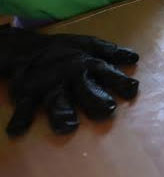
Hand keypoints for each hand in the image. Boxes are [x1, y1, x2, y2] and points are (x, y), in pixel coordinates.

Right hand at [0, 27, 139, 136]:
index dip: (121, 82)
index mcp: (89, 66)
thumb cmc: (65, 51)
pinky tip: (17, 131)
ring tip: (68, 126)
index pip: (109, 74)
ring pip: (58, 101)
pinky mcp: (28, 94)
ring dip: (63, 113)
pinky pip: (23, 108)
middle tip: (108, 109)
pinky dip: (20, 119)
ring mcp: (50, 86)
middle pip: (87, 91)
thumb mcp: (89, 45)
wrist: (28, 48)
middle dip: (97, 100)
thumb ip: (111, 53)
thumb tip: (134, 58)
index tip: (132, 90)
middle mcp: (72, 77)